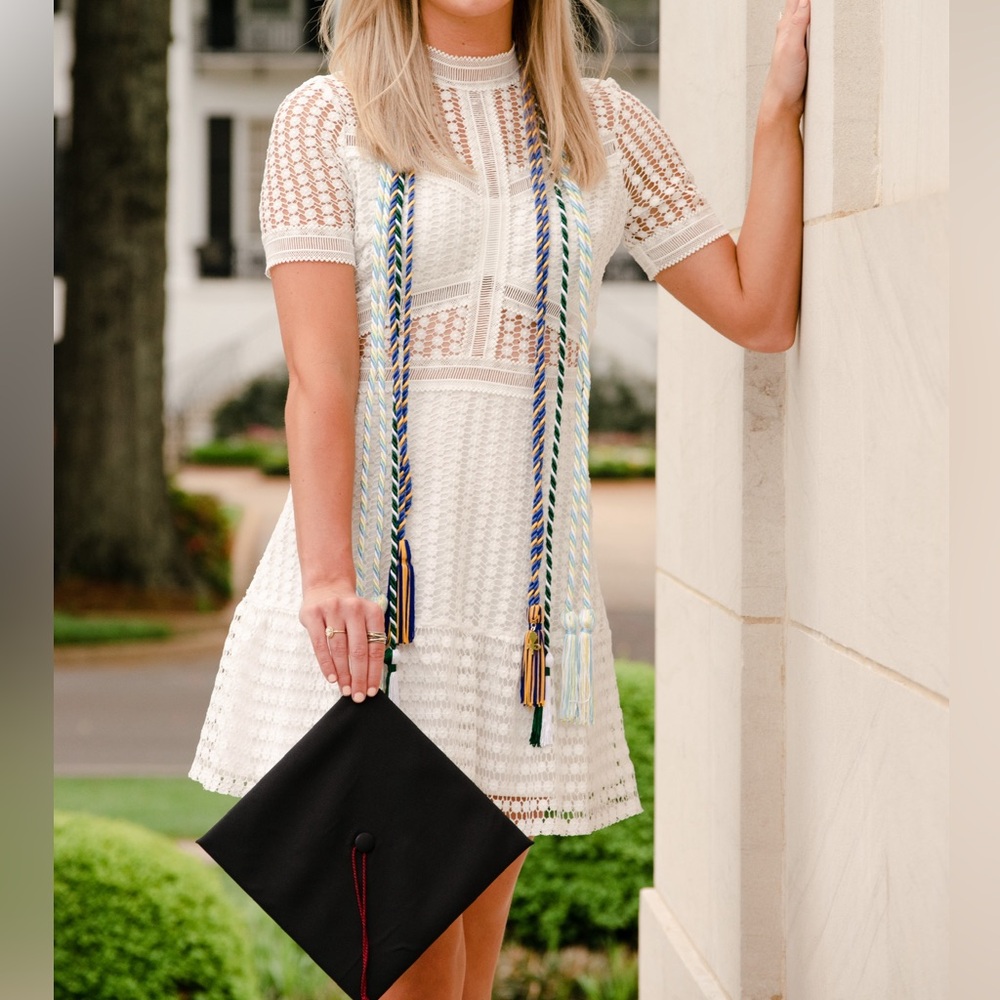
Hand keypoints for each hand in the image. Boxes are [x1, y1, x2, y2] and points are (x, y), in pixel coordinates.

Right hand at [300, 582, 386, 701]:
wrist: (326, 585)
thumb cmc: (348, 610)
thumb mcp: (365, 618)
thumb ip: (369, 640)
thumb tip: (370, 677)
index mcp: (372, 612)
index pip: (376, 647)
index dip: (375, 671)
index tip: (372, 689)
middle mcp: (354, 609)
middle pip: (359, 650)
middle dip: (359, 677)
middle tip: (358, 695)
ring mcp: (332, 610)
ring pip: (340, 649)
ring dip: (343, 674)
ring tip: (345, 689)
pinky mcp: (313, 614)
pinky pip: (320, 645)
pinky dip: (326, 664)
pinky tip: (331, 677)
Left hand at [762, 0, 810, 120]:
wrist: (783, 105)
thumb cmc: (783, 81)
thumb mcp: (791, 48)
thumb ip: (798, 23)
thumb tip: (805, 0)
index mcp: (787, 28)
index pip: (796, 1)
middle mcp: (790, 34)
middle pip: (798, 6)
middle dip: (806, 1)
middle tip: (813, 1)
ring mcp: (797, 44)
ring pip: (804, 18)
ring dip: (808, 9)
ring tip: (811, 5)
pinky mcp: (804, 55)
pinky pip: (810, 34)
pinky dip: (813, 26)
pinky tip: (813, 25)